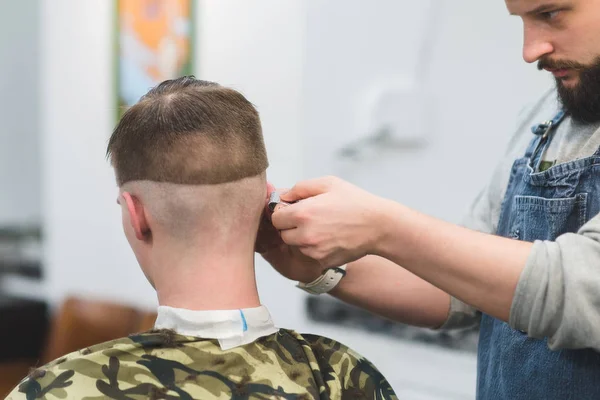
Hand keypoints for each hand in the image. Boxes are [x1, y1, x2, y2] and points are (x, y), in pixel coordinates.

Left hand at [272, 176, 386, 267]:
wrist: (378, 225)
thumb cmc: (354, 201)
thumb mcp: (328, 184)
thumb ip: (300, 188)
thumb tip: (282, 196)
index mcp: (303, 213)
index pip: (275, 217)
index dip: (283, 212)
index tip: (295, 209)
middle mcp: (305, 235)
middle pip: (283, 233)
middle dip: (291, 226)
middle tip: (309, 218)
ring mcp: (314, 251)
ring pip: (295, 245)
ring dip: (302, 238)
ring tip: (322, 226)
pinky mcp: (322, 261)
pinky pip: (309, 254)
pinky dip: (314, 248)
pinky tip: (329, 237)